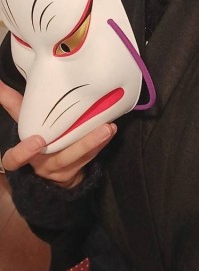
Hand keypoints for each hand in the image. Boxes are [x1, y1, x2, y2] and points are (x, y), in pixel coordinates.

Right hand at [0, 79, 116, 187]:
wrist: (49, 170)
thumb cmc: (36, 137)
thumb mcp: (24, 123)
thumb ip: (13, 103)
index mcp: (26, 154)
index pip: (15, 160)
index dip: (23, 152)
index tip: (38, 140)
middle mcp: (43, 164)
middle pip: (61, 158)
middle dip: (82, 145)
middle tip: (101, 129)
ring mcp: (61, 170)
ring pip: (80, 158)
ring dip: (97, 142)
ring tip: (109, 127)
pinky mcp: (77, 170)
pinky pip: (90, 158)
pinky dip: (101, 144)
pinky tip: (111, 130)